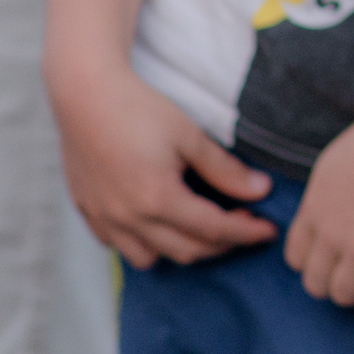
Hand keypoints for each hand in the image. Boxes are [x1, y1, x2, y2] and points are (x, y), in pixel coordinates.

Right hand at [50, 65, 273, 267]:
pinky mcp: (87, 212)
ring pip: (149, 258)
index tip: (268, 230)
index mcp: (158, 199)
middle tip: (243, 223)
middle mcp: (128, 218)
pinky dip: (143, 243)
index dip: (246, 233)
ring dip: (180, 249)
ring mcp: (104, 219)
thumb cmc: (140, 109)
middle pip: (186, 251)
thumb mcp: (190, 137)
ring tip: (201, 227)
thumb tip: (261, 190)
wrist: (85, 94)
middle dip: (221, 244)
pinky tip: (158, 222)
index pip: (213, 230)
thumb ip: (225, 169)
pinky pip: (118, 245)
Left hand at [285, 105, 353, 317]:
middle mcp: (332, 234)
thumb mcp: (334, 162)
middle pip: (316, 284)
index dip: (315, 264)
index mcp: (315, 209)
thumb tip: (326, 211)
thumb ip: (324, 195)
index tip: (334, 260)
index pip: (296, 258)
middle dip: (335, 285)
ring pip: (347, 297)